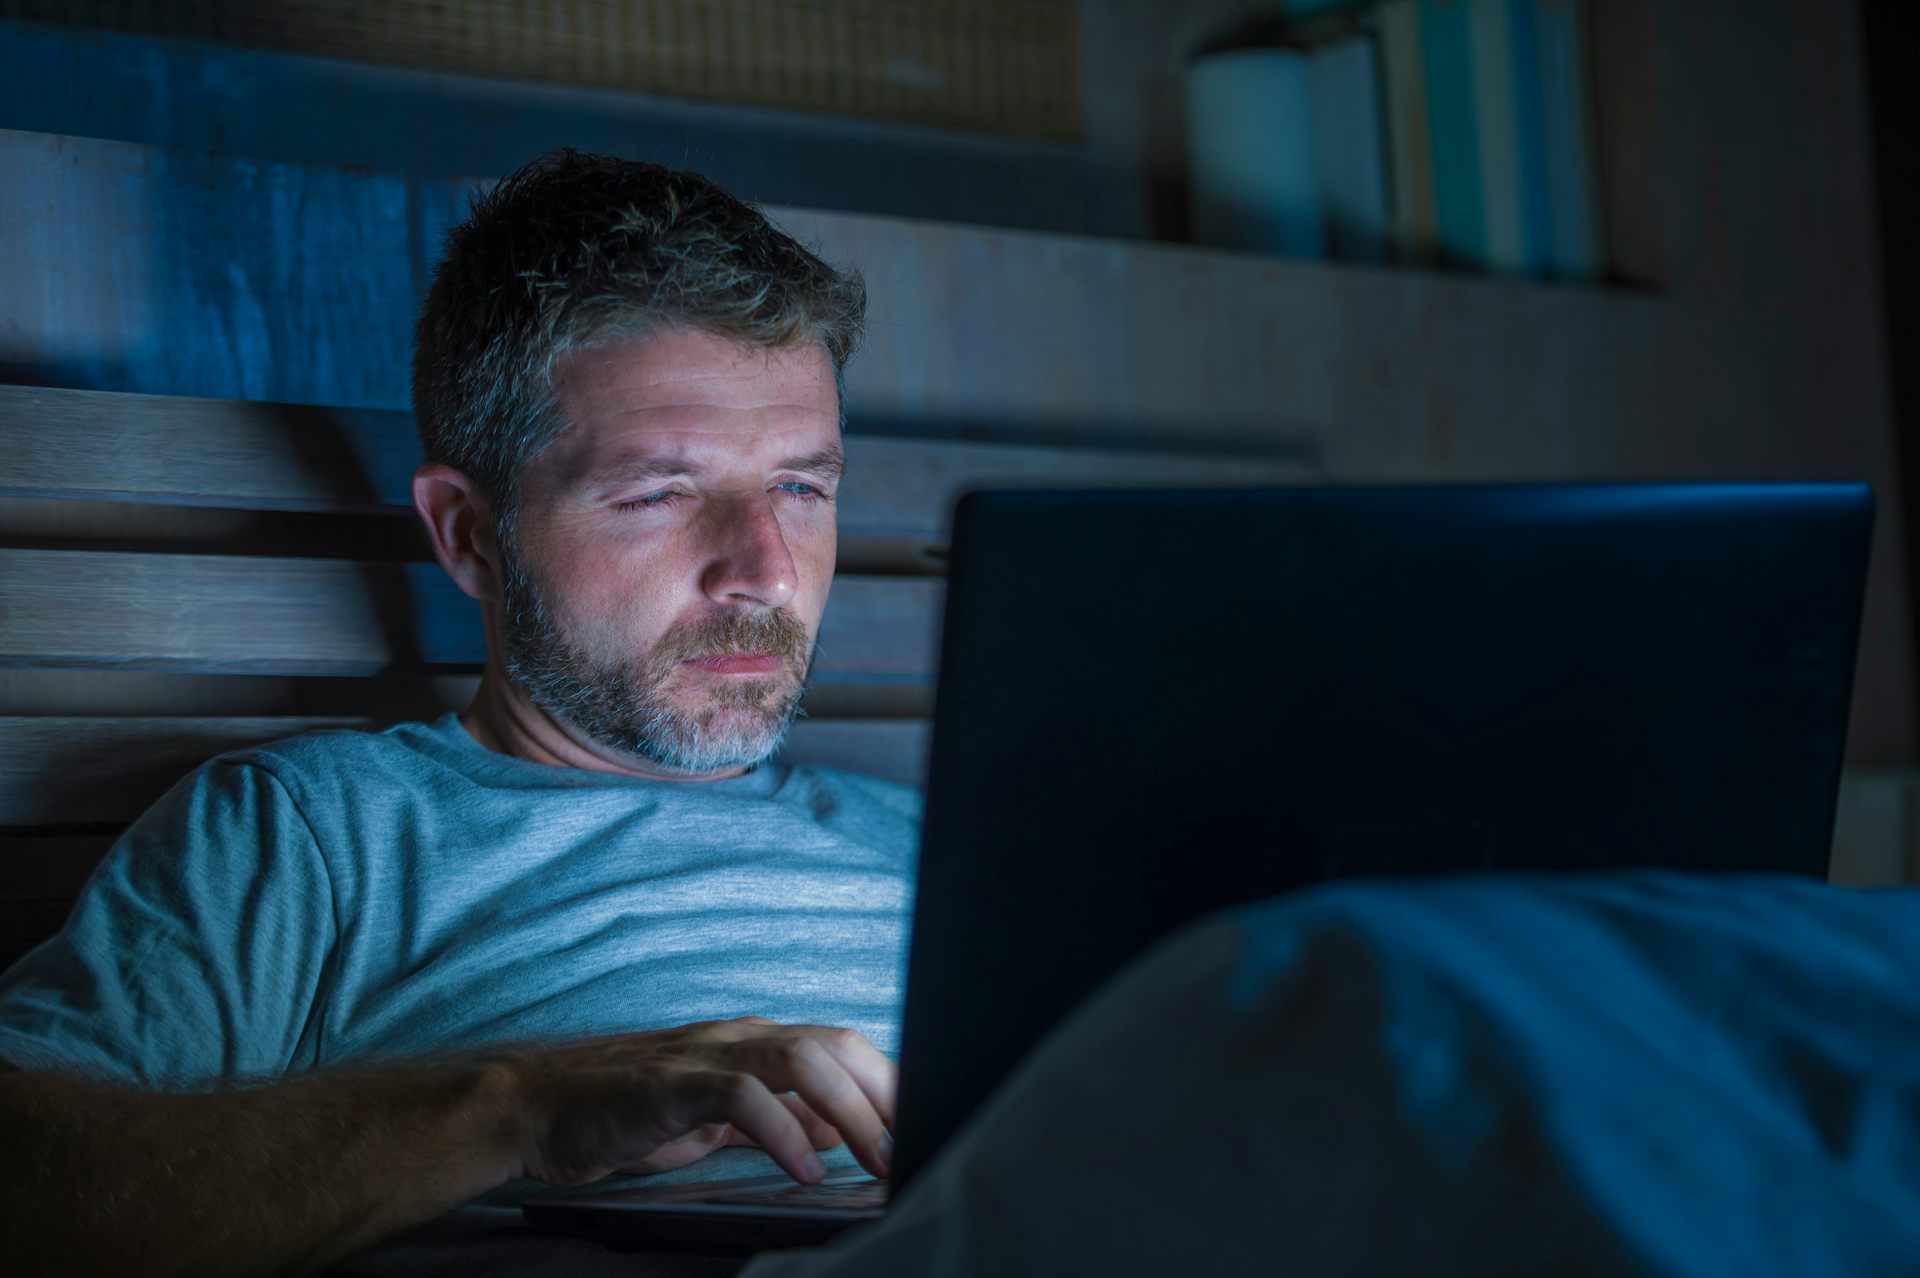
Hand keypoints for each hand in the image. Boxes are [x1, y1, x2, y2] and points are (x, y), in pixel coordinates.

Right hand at [502, 1017, 895, 1186]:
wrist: (538, 1106)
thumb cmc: (629, 1110)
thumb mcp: (720, 1117)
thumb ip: (782, 1119)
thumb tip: (846, 1135)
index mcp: (756, 1043)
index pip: (846, 1048)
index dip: (892, 1085)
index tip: (927, 1127)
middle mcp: (740, 1037)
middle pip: (838, 1045)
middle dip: (886, 1097)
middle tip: (915, 1150)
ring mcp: (707, 1054)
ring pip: (802, 1059)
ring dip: (852, 1111)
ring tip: (878, 1160)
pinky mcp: (672, 1083)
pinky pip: (743, 1097)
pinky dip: (784, 1130)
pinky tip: (806, 1169)